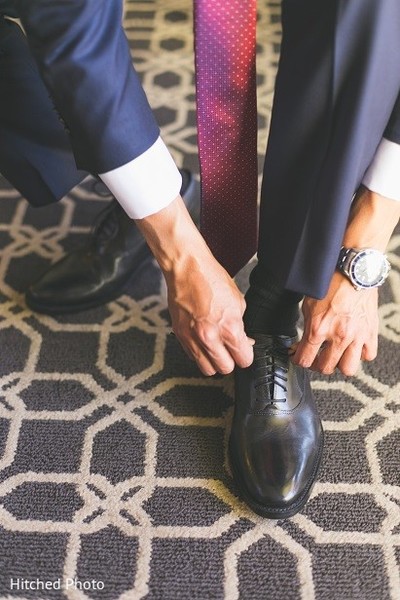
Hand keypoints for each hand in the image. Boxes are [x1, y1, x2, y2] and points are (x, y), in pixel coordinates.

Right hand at [135, 195, 253, 375]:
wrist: (187, 268)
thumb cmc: (211, 279)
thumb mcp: (238, 301)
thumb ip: (241, 326)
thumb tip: (243, 341)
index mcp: (228, 327)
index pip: (243, 360)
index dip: (246, 356)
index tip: (244, 352)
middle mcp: (209, 336)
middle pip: (224, 368)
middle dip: (230, 361)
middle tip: (231, 350)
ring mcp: (192, 337)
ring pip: (206, 368)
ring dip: (214, 361)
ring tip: (216, 348)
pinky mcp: (179, 335)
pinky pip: (192, 356)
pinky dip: (200, 353)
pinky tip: (203, 340)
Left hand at [292, 272, 378, 375]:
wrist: (354, 270)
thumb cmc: (331, 282)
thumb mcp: (309, 304)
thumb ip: (308, 326)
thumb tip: (303, 342)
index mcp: (318, 328)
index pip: (304, 359)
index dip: (298, 360)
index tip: (299, 357)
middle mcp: (338, 336)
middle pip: (325, 368)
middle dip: (317, 364)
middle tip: (316, 357)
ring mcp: (356, 336)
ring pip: (348, 369)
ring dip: (340, 364)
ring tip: (336, 355)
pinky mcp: (371, 332)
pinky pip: (368, 355)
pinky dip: (361, 354)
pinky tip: (354, 346)